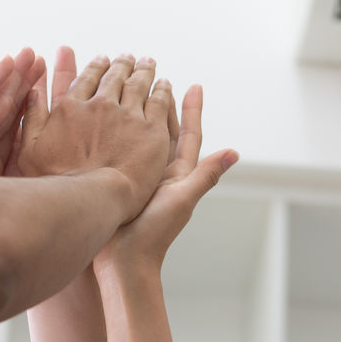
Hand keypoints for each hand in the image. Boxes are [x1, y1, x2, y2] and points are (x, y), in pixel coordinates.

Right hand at [0, 48, 44, 204]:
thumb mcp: (3, 206)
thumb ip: (22, 195)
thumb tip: (55, 202)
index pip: (19, 131)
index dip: (35, 111)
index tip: (54, 96)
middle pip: (11, 110)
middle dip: (27, 86)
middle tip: (43, 63)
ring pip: (1, 99)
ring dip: (16, 76)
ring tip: (30, 53)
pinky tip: (8, 61)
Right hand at [17, 52, 171, 220]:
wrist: (89, 201)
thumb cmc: (57, 185)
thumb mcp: (30, 151)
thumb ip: (32, 119)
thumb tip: (32, 93)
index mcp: (72, 109)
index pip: (87, 79)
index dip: (96, 68)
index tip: (102, 60)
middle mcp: (100, 106)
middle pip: (114, 78)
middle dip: (122, 65)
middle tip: (129, 58)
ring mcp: (128, 117)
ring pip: (139, 85)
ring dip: (144, 71)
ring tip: (148, 64)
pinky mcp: (151, 131)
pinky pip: (159, 102)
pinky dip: (162, 91)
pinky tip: (165, 86)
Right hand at [93, 84, 236, 277]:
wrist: (123, 262)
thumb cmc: (155, 234)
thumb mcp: (182, 199)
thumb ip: (206, 175)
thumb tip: (236, 152)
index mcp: (178, 176)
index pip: (189, 136)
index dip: (192, 110)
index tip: (194, 86)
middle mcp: (159, 176)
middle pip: (164, 132)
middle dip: (163, 105)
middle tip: (159, 78)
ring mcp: (137, 180)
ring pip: (140, 139)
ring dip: (139, 115)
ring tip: (134, 91)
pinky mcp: (115, 186)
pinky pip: (118, 152)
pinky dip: (115, 133)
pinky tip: (104, 121)